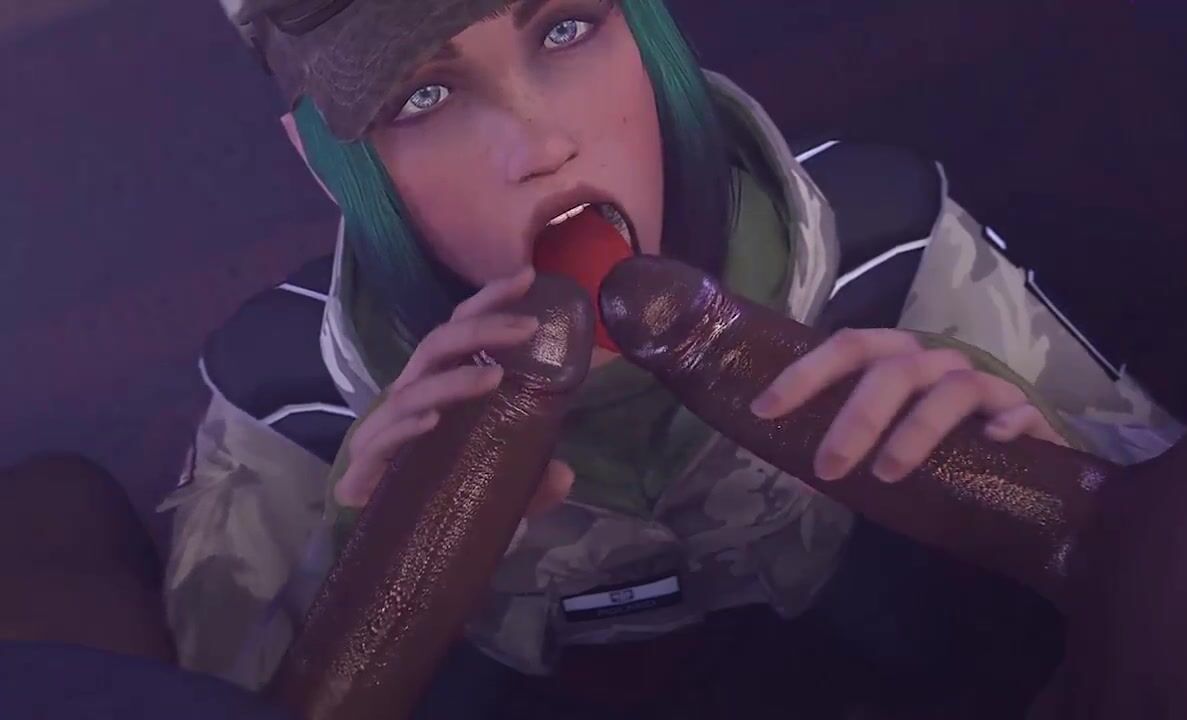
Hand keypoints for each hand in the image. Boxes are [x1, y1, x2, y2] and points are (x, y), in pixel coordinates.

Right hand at [334, 266, 574, 513]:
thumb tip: (566, 475)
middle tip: (528, 328)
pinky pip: (384, 439)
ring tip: (496, 378)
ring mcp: (385, 429)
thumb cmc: (439, 496)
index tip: (527, 277)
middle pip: (437, 346)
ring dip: (455, 381)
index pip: (461, 332)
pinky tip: (433, 421)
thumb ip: (531, 482)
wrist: (385, 549)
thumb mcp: (498, 486)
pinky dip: (408, 427)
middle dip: (481, 329)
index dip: (488, 302)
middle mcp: (409, 397)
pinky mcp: (364, 468)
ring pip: (415, 388)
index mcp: (438, 386)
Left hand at [750, 328, 1067, 482]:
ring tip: (885, 473)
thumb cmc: (936, 454)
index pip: (848, 348)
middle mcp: (937, 364)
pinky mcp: (1027, 415)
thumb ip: (846, 450)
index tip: (765, 410)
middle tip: (827, 467)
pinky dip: (1005, 424)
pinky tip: (993, 444)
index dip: (805, 374)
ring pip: (952, 389)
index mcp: (896, 362)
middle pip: (896, 368)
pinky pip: (1018, 411)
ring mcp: (986, 386)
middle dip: (856, 417)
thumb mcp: (881, 448)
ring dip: (915, 429)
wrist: (1018, 473)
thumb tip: (790, 472)